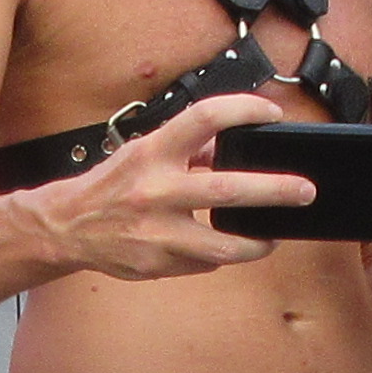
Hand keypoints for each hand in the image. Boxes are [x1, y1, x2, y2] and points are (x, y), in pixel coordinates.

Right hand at [48, 92, 305, 278]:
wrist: (67, 226)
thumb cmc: (112, 185)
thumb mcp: (144, 152)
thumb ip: (188, 148)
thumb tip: (235, 141)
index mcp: (154, 152)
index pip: (206, 117)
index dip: (245, 109)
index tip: (271, 114)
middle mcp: (156, 190)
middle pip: (228, 190)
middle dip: (276, 191)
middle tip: (304, 190)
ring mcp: (158, 231)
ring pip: (225, 244)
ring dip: (257, 243)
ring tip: (272, 238)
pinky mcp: (158, 262)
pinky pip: (203, 262)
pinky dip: (217, 254)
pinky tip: (221, 248)